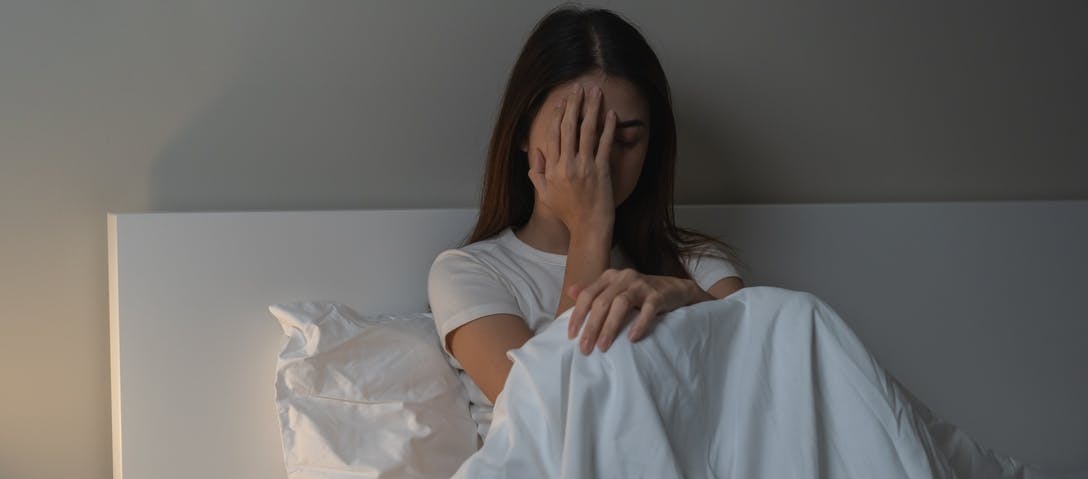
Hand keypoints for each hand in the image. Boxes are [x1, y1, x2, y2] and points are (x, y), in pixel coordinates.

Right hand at [527, 83, 618, 230]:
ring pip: (586, 131)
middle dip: (573, 105)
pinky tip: (611, 114)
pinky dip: (608, 127)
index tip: (561, 102)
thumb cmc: (569, 214)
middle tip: (578, 87)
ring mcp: (584, 167)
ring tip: (595, 92)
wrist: (588, 228)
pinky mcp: (601, 171)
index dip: (557, 116)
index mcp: (552, 169)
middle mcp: (566, 165)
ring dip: (591, 109)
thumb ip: (537, 175)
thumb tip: (535, 155)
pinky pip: (605, 144)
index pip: (553, 136)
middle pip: (568, 127)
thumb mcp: (546, 196)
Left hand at [566, 268, 695, 354]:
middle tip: (585, 348)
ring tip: (603, 347)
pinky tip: (632, 338)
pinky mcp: (657, 295)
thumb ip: (594, 291)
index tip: (571, 336)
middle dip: (591, 326)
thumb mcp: (615, 288)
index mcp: (609, 277)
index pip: (587, 295)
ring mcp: (641, 285)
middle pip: (602, 302)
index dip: (578, 315)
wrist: (674, 289)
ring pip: (620, 304)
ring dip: (610, 327)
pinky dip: (639, 324)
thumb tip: (570, 291)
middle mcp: (623, 277)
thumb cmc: (640, 293)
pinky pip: (647, 310)